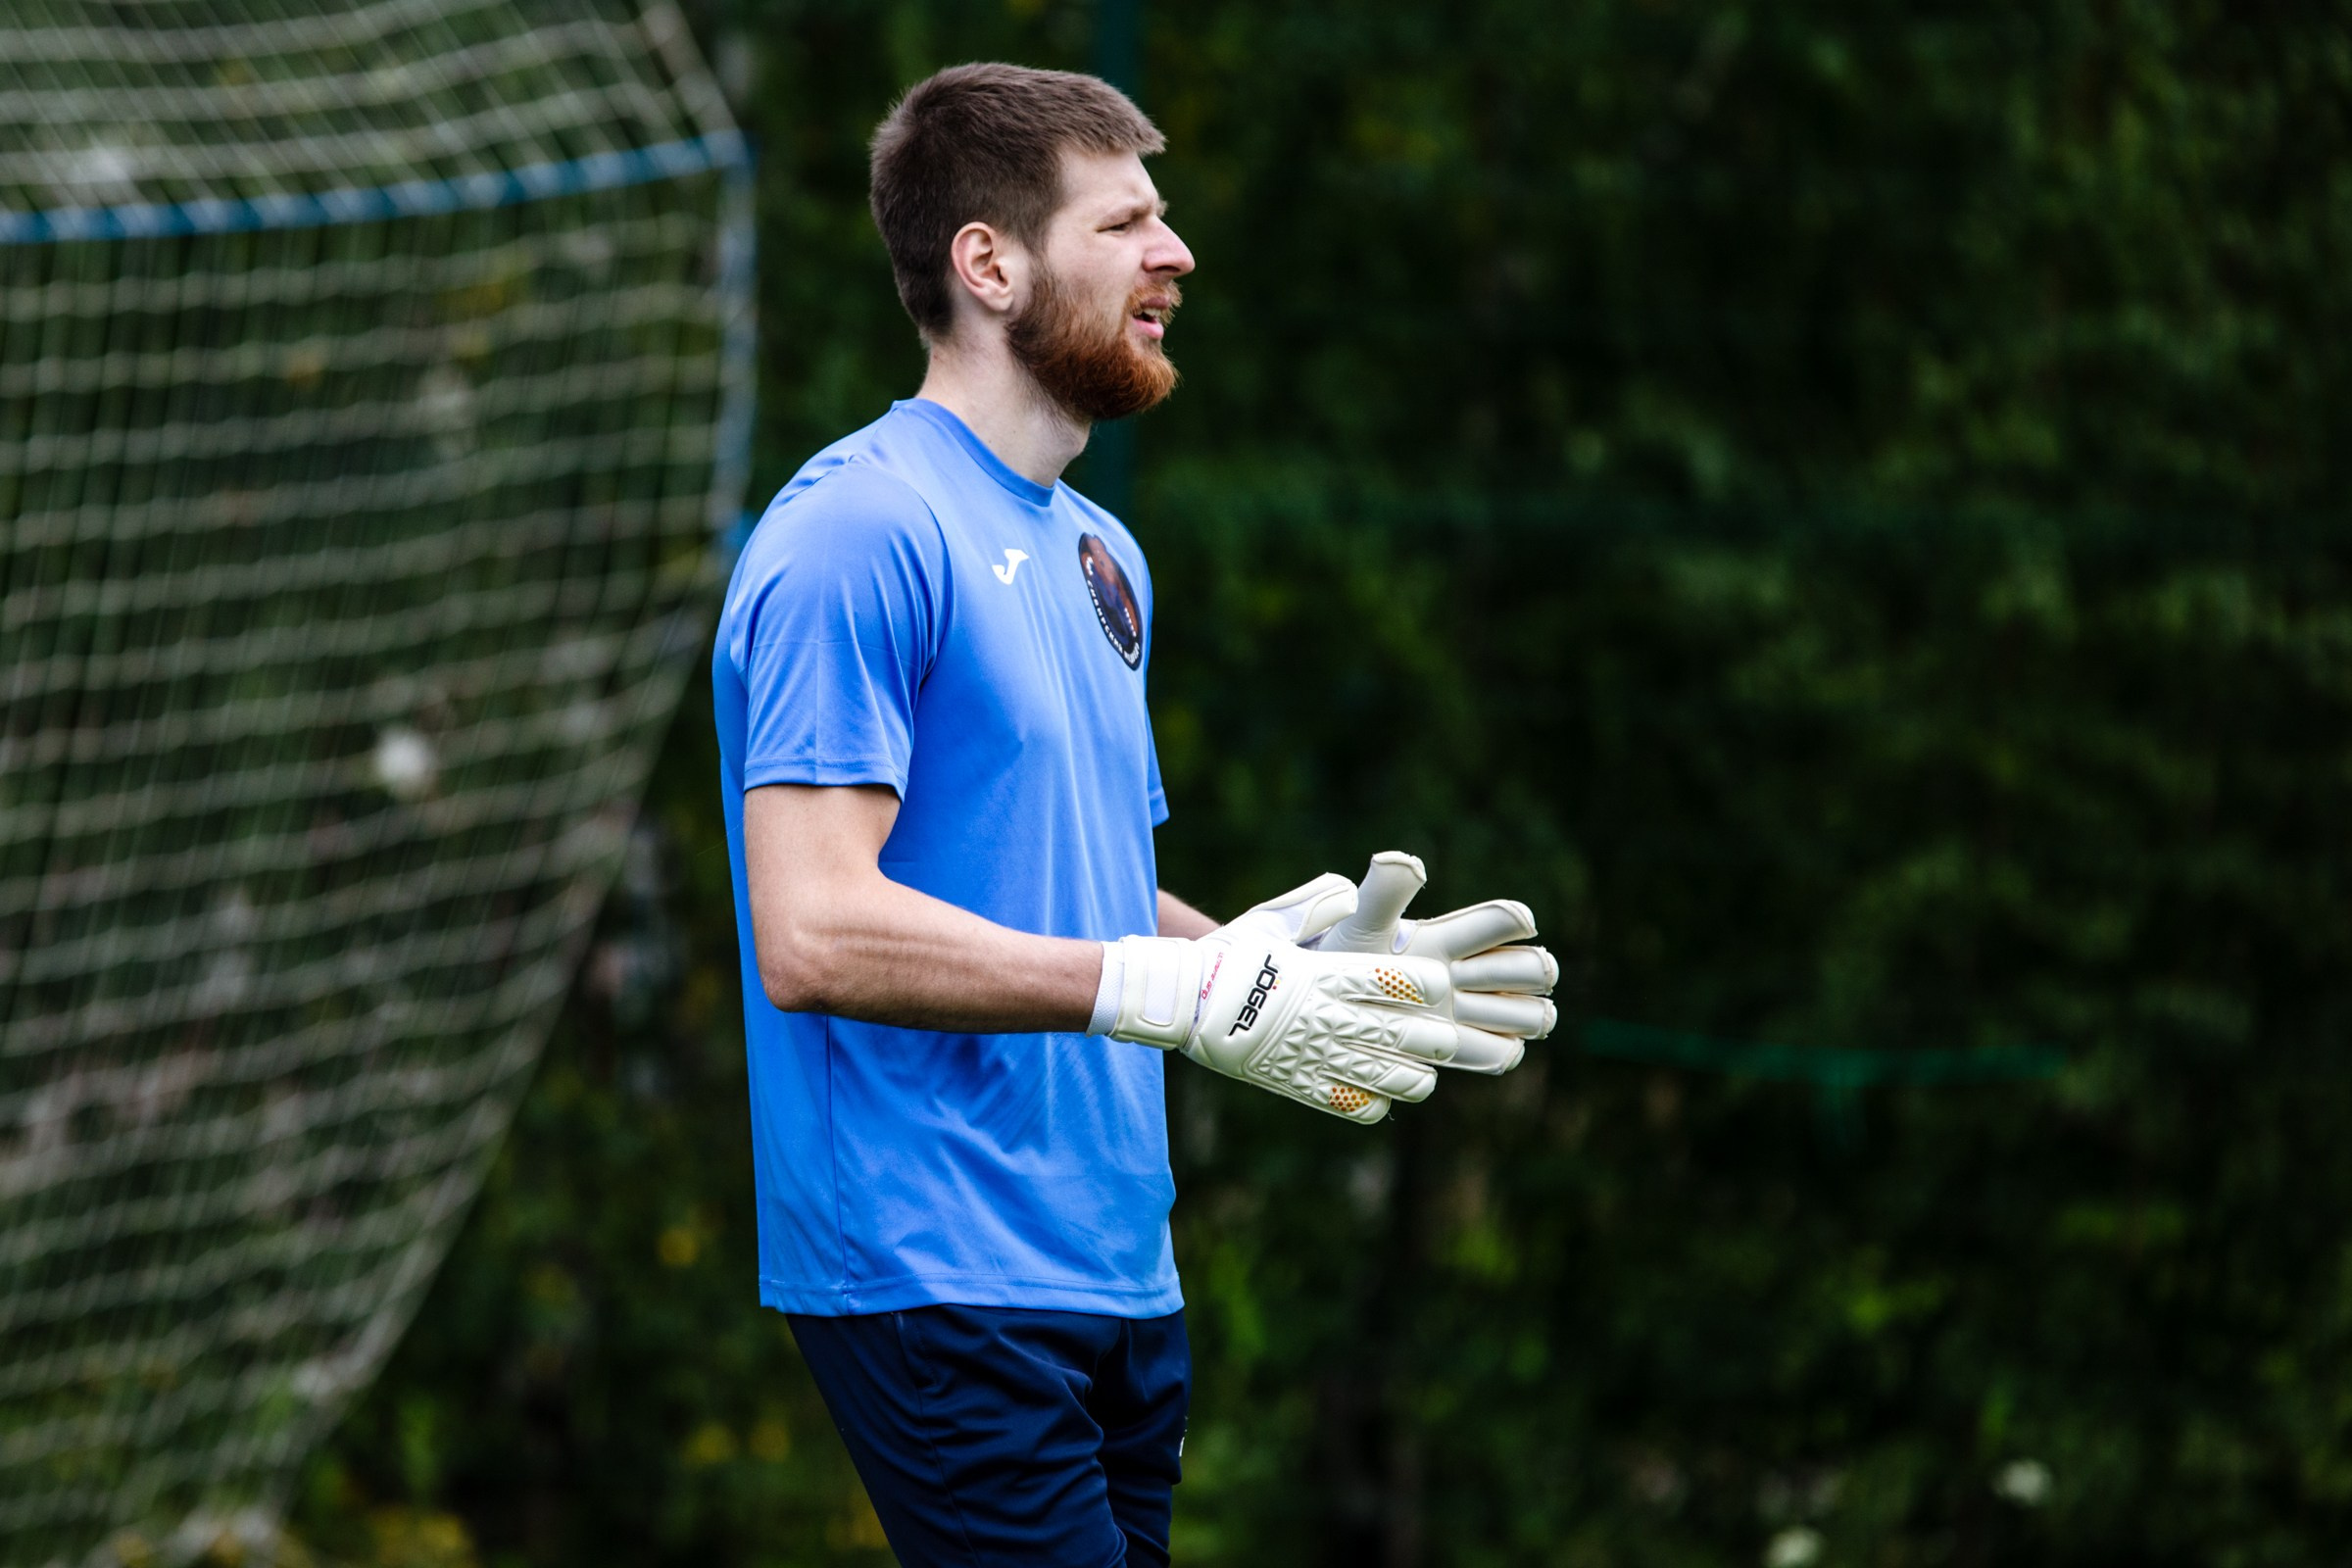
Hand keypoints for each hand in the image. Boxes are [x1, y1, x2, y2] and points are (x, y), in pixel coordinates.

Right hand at [1106, 876, 1468, 1122]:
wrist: (1179, 1003)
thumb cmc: (1227, 957)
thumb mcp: (1269, 921)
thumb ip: (1314, 904)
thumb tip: (1351, 891)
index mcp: (1323, 974)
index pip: (1395, 981)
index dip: (1426, 984)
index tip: (1435, 984)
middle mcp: (1325, 1016)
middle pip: (1403, 1034)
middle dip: (1434, 1038)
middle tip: (1444, 1037)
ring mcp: (1313, 1054)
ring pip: (1385, 1077)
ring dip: (1413, 1076)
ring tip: (1421, 1071)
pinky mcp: (1297, 1085)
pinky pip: (1350, 1105)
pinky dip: (1374, 1103)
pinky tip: (1380, 1094)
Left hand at [1308, 852, 1558, 1072]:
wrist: (1329, 1012)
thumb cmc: (1343, 963)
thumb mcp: (1360, 927)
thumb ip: (1383, 892)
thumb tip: (1404, 860)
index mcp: (1451, 936)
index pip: (1506, 921)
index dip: (1510, 922)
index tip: (1469, 940)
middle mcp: (1472, 973)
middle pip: (1536, 968)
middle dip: (1514, 974)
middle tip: (1466, 981)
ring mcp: (1473, 1013)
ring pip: (1536, 1014)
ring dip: (1511, 1016)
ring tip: (1465, 1014)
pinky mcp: (1468, 1048)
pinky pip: (1507, 1054)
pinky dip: (1494, 1051)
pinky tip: (1457, 1043)